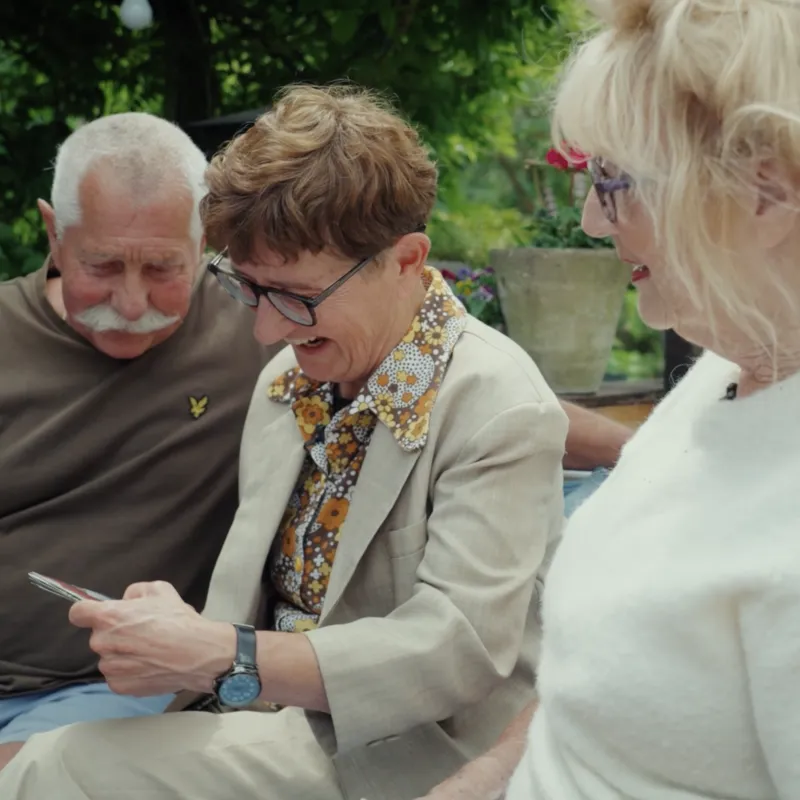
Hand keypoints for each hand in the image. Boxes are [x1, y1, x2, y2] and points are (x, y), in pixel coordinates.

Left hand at [69, 581, 235, 696]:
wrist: (196, 654)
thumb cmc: (178, 620)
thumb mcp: (161, 590)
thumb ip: (136, 591)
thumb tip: (127, 600)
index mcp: (108, 617)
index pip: (78, 612)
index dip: (87, 611)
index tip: (97, 614)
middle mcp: (102, 642)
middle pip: (99, 635)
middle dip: (115, 633)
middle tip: (141, 632)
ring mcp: (109, 667)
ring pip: (109, 656)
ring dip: (122, 653)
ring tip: (149, 651)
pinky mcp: (119, 686)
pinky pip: (118, 675)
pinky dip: (130, 671)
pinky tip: (150, 665)